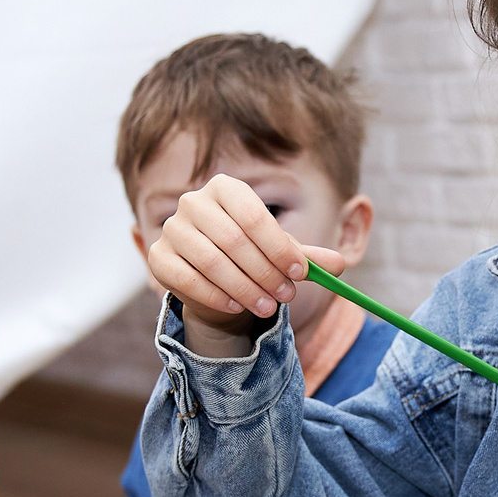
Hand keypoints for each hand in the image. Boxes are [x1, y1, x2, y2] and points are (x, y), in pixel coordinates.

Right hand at [144, 175, 347, 351]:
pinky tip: (235, 307)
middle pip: (233, 241)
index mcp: (226, 189)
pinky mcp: (158, 257)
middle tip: (286, 297)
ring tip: (266, 307)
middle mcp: (194, 202)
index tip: (301, 273)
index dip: (280, 247)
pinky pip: (187, 279)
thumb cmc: (251, 257)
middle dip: (265, 272)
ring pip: (211, 262)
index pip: (255, 216)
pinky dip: (215, 296)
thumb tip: (338, 266)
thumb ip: (307, 258)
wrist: (214, 279)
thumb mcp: (282, 255)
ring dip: (244, 288)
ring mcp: (172, 228)